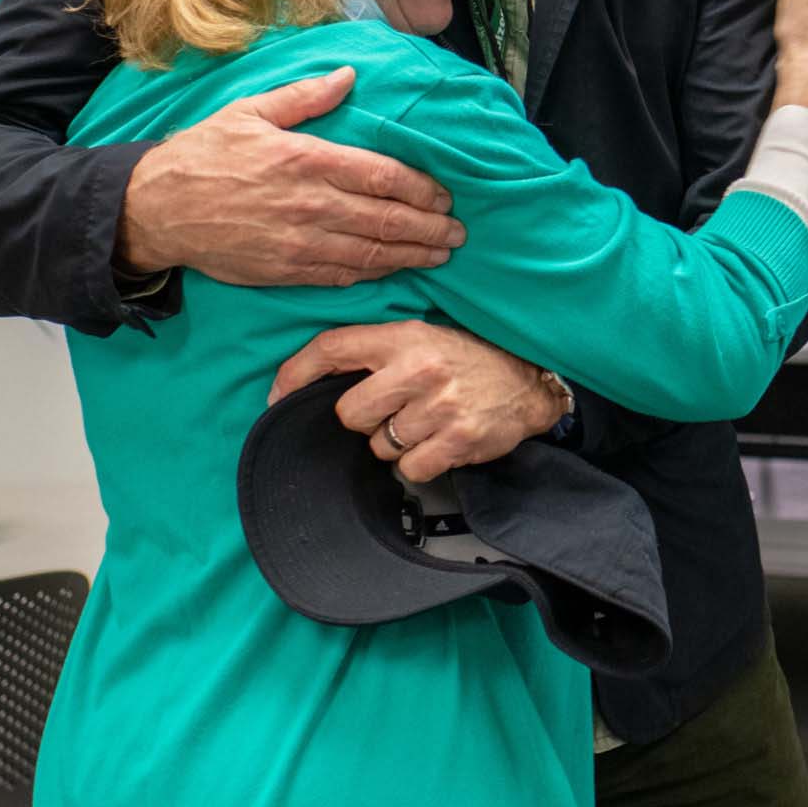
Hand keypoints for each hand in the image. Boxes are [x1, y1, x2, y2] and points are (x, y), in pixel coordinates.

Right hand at [117, 67, 462, 284]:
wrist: (155, 210)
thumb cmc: (203, 155)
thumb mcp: (250, 112)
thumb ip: (305, 96)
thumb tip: (348, 75)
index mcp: (306, 160)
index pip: (382, 176)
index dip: (421, 188)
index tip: (445, 195)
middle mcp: (309, 204)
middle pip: (387, 219)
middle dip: (430, 227)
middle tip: (458, 233)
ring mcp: (298, 242)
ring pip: (371, 252)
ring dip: (412, 255)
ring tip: (441, 255)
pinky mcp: (285, 270)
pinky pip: (342, 275)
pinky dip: (375, 273)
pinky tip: (396, 270)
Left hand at [266, 321, 566, 482]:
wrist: (530, 382)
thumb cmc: (468, 361)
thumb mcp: (422, 339)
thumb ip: (375, 354)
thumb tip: (308, 383)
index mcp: (404, 337)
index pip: (332, 348)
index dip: (295, 373)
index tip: (277, 396)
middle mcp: (419, 368)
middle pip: (349, 413)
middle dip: (365, 420)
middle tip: (394, 411)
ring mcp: (439, 406)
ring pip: (379, 446)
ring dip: (396, 443)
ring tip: (425, 424)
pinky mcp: (457, 439)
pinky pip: (410, 469)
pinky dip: (420, 463)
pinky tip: (439, 442)